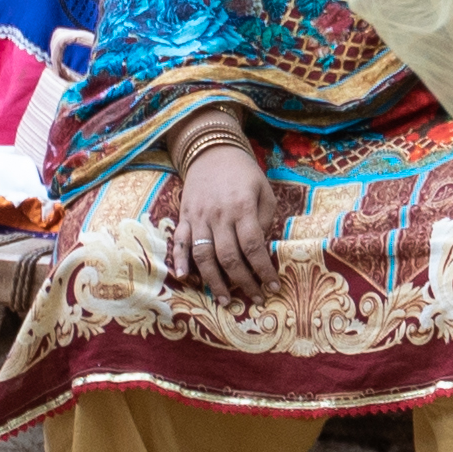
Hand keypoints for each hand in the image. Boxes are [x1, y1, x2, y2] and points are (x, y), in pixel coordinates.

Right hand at [161, 134, 283, 301]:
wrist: (212, 151)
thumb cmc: (244, 173)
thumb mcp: (264, 191)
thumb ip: (264, 221)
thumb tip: (261, 250)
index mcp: (242, 208)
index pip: (254, 247)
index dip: (264, 270)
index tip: (273, 286)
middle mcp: (219, 215)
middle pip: (229, 257)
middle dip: (243, 283)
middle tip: (255, 299)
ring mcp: (198, 217)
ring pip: (204, 256)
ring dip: (214, 281)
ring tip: (225, 300)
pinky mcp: (184, 216)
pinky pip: (179, 241)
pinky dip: (180, 260)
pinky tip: (185, 277)